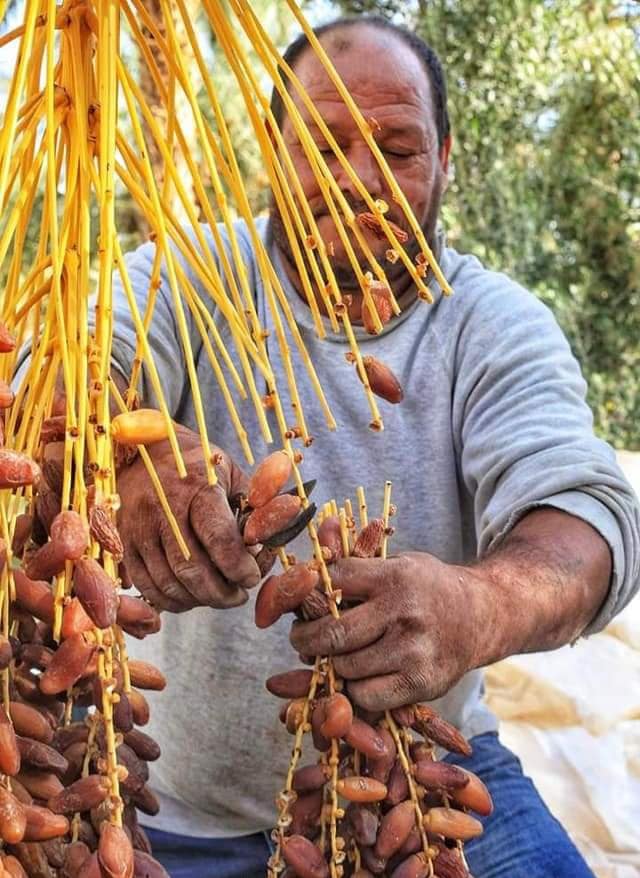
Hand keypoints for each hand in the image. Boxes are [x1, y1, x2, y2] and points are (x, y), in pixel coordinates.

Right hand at [117, 425, 268, 611]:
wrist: (144, 450)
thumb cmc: (198, 464)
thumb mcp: (231, 473)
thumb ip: (254, 508)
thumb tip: (270, 543)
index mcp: (196, 486)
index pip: (219, 538)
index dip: (239, 567)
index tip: (252, 577)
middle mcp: (162, 507)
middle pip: (191, 569)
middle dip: (220, 593)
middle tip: (238, 596)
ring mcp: (138, 526)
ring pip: (167, 582)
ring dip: (197, 600)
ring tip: (217, 597)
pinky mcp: (122, 541)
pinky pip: (144, 585)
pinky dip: (169, 600)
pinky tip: (189, 596)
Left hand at [289, 552, 485, 711]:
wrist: (481, 616)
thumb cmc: (427, 588)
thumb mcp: (398, 562)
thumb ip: (356, 555)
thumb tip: (322, 530)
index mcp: (395, 576)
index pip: (334, 581)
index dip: (311, 593)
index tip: (304, 603)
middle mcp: (404, 613)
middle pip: (333, 633)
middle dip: (306, 638)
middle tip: (301, 638)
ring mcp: (414, 651)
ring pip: (346, 667)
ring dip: (332, 664)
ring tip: (333, 655)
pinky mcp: (421, 682)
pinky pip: (367, 695)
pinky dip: (356, 689)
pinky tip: (360, 676)